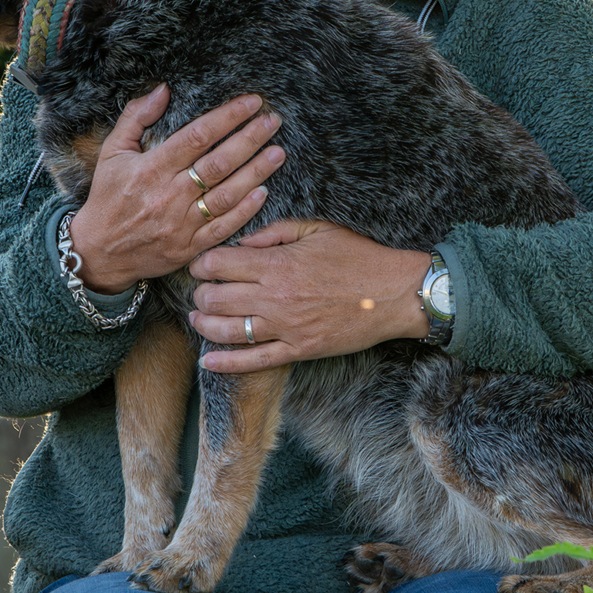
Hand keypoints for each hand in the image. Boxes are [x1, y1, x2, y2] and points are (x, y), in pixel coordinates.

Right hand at [68, 85, 285, 293]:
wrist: (99, 252)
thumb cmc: (108, 197)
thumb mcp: (112, 152)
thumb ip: (135, 117)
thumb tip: (162, 89)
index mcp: (151, 169)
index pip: (197, 136)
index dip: (227, 117)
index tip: (251, 102)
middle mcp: (168, 195)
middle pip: (218, 163)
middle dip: (250, 139)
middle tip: (273, 121)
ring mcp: (180, 224)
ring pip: (226, 195)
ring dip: (256, 172)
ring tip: (278, 152)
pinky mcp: (189, 247)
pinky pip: (222, 228)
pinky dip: (245, 211)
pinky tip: (263, 192)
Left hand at [189, 219, 431, 372]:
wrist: (395, 294)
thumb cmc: (359, 257)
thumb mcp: (317, 229)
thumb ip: (275, 232)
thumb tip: (241, 244)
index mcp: (277, 264)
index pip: (219, 265)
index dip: (201, 265)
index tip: (199, 266)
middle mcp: (275, 297)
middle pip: (216, 299)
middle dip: (200, 295)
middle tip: (200, 292)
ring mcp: (285, 327)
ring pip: (227, 331)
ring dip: (204, 325)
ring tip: (198, 319)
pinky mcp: (298, 350)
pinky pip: (254, 361)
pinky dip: (226, 364)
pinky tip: (208, 362)